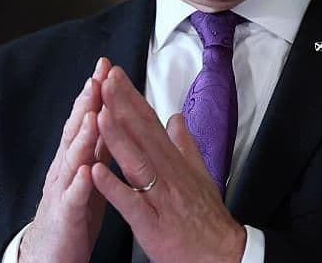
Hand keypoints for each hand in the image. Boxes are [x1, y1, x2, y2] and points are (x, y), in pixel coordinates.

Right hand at [20, 58, 111, 262]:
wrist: (50, 253)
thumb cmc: (74, 211)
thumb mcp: (91, 173)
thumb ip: (100, 146)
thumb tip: (113, 115)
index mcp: (78, 157)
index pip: (88, 118)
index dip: (97, 92)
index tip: (108, 66)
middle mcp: (66, 168)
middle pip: (76, 129)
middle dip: (87, 102)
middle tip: (97, 77)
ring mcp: (63, 190)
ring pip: (73, 159)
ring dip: (82, 136)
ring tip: (92, 114)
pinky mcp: (65, 215)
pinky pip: (73, 198)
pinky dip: (79, 184)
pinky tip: (86, 171)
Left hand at [91, 66, 246, 262]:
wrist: (223, 256)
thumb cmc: (208, 220)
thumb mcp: (201, 176)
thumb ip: (186, 146)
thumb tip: (176, 118)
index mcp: (176, 163)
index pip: (151, 123)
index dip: (133, 99)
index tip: (117, 76)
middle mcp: (169, 175)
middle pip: (143, 135)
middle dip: (123, 106)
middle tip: (106, 79)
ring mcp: (160, 198)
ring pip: (137, 163)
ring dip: (118, 138)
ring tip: (100, 113)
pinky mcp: (152, 225)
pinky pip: (131, 204)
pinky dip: (114, 187)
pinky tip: (97, 171)